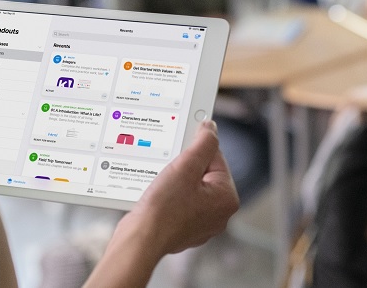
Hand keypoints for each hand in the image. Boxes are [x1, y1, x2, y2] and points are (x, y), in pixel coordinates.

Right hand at [126, 120, 237, 254]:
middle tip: (169, 169)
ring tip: (162, 184)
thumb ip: (203, 143)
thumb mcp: (185, 167)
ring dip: (175, 178)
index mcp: (227, 198)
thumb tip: (210, 127)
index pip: (215, 157)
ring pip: (190, 186)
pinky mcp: (184, 226)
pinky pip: (180, 200)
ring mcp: (201, 222)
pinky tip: (158, 196)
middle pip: (203, 172)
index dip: (195, 149)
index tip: (181, 144)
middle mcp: (218, 213)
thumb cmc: (163, 208)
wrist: (139, 240)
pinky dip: (169, 194)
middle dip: (184, 166)